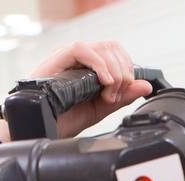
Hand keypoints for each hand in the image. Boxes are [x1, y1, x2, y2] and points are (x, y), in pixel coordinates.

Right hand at [0, 40, 152, 141]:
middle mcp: (80, 58)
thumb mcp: (99, 109)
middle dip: (123, 71)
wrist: (40, 129)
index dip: (127, 69)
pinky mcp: (58, 58)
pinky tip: (103, 83)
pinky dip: (100, 66)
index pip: (117, 52)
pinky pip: (83, 49)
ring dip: (113, 71)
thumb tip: (145, 86)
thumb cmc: (62, 119)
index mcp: (89, 67)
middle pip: (113, 47)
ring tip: (107, 94)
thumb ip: (121, 97)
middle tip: (116, 95)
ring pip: (102, 47)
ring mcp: (68, 56)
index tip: (125, 91)